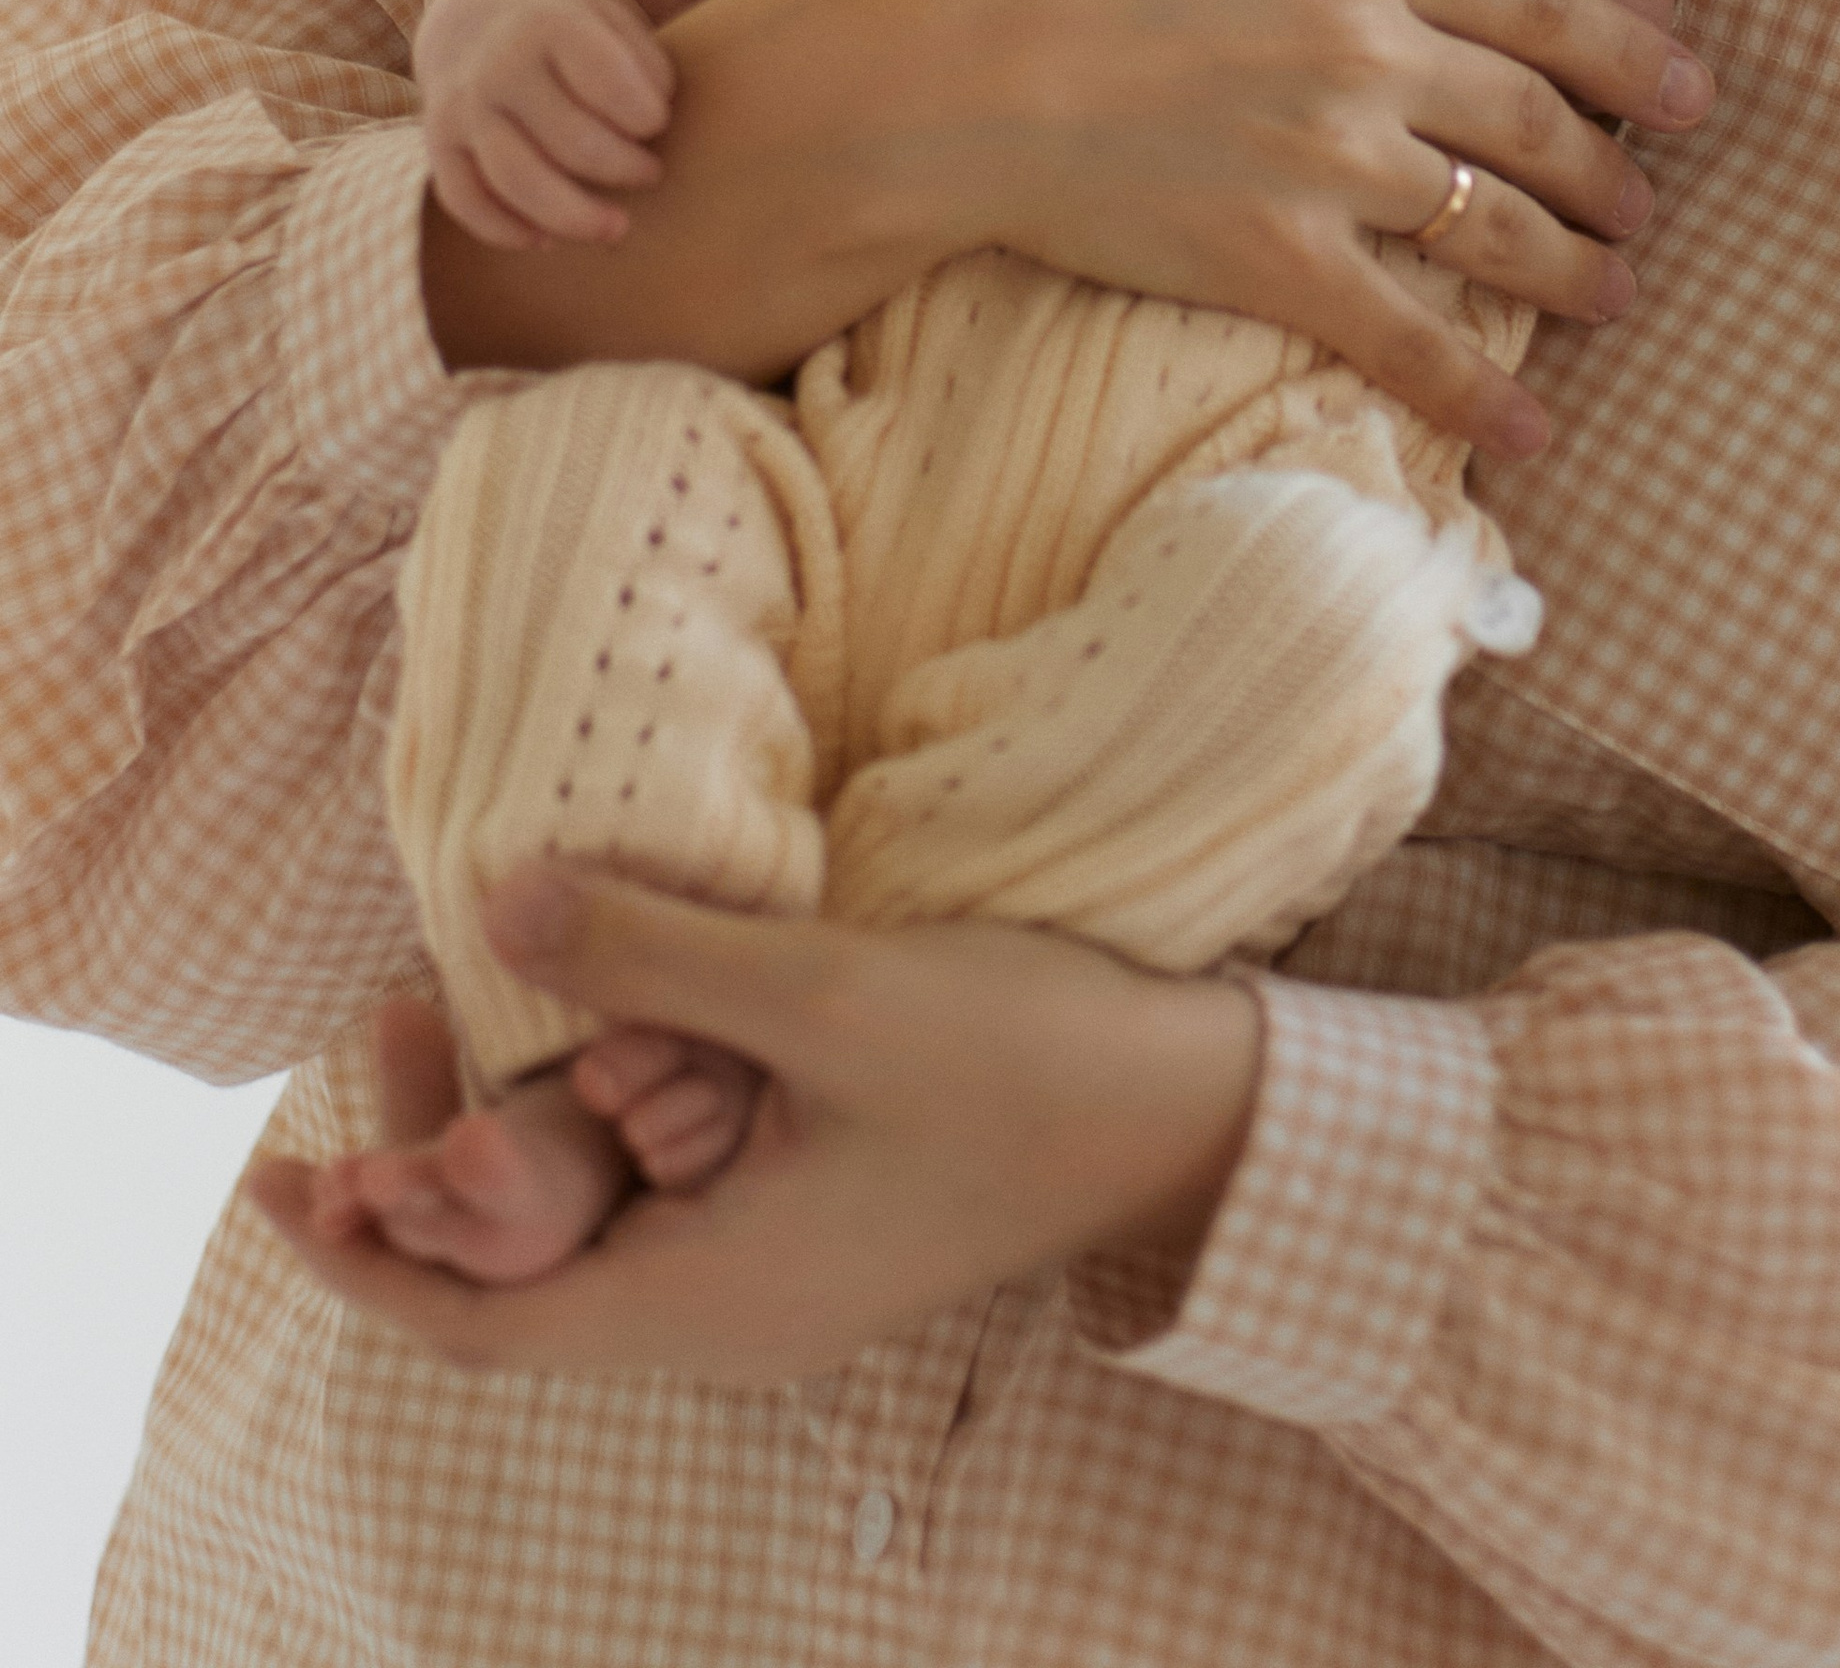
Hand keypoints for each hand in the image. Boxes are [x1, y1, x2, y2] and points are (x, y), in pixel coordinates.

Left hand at [248, 864, 1262, 1380]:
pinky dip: (601, 1116)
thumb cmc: (1017, 1061)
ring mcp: (777, 1274)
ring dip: (516, 1130)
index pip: (478, 1319)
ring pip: (592, 1225)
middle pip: (522, 1275)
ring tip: (463, 1003)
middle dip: (426, 1164)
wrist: (1187, 1112)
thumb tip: (492, 896)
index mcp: (711, 1299)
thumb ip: (651, 954)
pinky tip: (599, 1024)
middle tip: (382, 1018)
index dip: (362, 1252)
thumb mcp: (823, 996)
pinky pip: (662, 1194)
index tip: (277, 1170)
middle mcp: (728, 1314)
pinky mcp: (817, 1221)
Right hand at [415, 0, 675, 246]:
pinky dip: (507, 231)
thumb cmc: (568, 33)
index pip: (607, 83)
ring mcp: (462, 108)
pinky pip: (465, 202)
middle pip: (570, 142)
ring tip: (615, 228)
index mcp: (549, 24)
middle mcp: (498, 65)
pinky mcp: (439, 146)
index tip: (658, 122)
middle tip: (650, 173)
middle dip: (624, 168)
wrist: (480, 17)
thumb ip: (644, 68)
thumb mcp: (612, 20)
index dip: (646, 115)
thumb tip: (653, 132)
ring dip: (574, 218)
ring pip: (515, 181)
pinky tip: (547, 239)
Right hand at [425, 0, 1710, 457]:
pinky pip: (1407, 340)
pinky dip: (1481, 398)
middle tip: (1653, 197)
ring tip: (1618, 288)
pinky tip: (1533, 441)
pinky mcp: (1267, 259)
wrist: (892, 70)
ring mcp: (1325, 160)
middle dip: (1616, 166)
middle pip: (1540, 116)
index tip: (1687, 82)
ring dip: (1579, 266)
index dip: (1630, 44)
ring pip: (1500, 228)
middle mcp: (1368, 43)